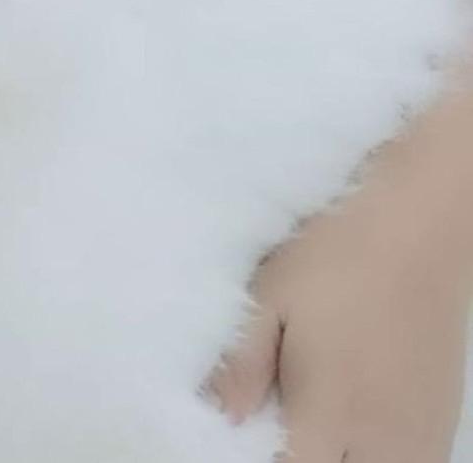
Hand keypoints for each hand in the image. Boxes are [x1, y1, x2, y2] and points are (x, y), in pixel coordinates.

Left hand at [201, 166, 472, 461]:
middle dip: (292, 453)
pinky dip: (366, 453)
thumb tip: (216, 418)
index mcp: (331, 417)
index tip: (232, 427)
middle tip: (264, 412)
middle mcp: (383, 444)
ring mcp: (419, 441)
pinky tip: (341, 416)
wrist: (421, 217)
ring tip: (300, 411)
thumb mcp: (270, 297)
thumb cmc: (338, 250)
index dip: (246, 453)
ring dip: (332, 453)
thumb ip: (242, 366)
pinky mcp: (440, 426)